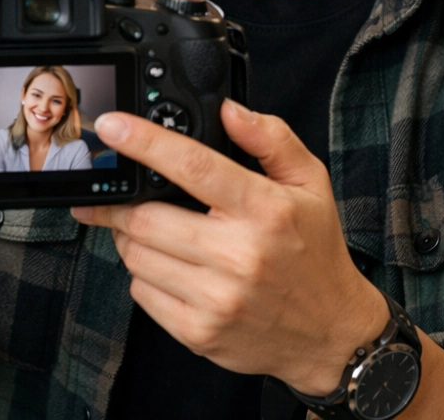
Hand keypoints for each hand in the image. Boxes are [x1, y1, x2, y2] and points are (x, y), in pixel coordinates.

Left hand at [72, 100, 387, 394]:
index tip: (113, 126)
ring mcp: (216, 299)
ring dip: (130, 236)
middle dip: (122, 200)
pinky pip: (143, 294)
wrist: (329, 331)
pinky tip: (169, 264)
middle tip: (120, 192)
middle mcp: (239, 255)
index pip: (194, 166)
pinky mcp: (199, 333)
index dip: (145, 143)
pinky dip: (142, 272)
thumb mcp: (310, 181)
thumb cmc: (316, 249)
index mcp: (265, 209)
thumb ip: (271, 138)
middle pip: (147, 217)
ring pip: (137, 256)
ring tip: (152, 228)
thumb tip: (229, 110)